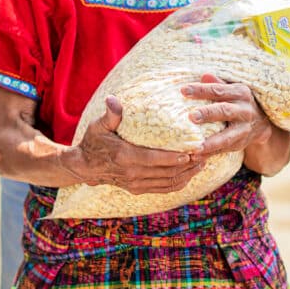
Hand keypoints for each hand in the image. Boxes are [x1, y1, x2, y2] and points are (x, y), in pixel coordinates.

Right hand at [70, 96, 203, 193]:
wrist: (84, 167)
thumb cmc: (94, 141)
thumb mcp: (99, 125)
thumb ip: (111, 114)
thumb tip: (113, 99)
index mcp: (124, 157)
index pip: (154, 159)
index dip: (174, 158)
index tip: (192, 151)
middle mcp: (132, 173)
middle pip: (166, 172)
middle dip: (188, 164)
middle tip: (204, 153)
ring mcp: (136, 184)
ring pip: (168, 182)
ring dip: (187, 174)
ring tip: (202, 162)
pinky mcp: (138, 189)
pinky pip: (163, 189)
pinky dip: (179, 183)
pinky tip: (190, 174)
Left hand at [181, 73, 272, 156]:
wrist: (261, 123)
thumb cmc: (238, 102)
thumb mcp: (232, 90)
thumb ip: (218, 84)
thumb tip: (204, 76)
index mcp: (241, 93)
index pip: (219, 90)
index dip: (201, 90)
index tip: (183, 90)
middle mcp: (244, 111)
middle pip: (224, 111)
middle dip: (208, 114)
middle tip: (191, 117)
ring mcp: (244, 129)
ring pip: (227, 136)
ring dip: (211, 142)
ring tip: (195, 148)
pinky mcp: (240, 144)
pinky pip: (224, 150)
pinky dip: (210, 154)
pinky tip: (196, 156)